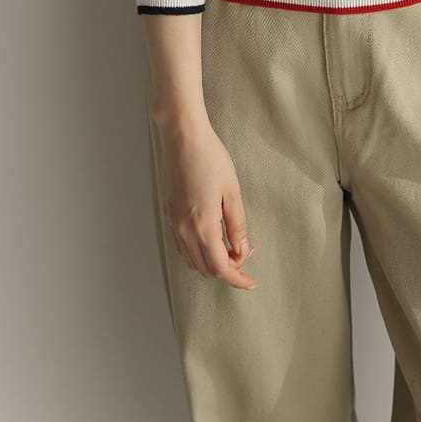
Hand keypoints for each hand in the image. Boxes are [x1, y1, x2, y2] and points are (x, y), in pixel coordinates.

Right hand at [158, 120, 256, 287]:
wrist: (183, 138)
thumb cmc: (210, 158)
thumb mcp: (232, 192)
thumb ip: (238, 225)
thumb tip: (242, 249)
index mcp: (203, 226)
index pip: (221, 268)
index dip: (237, 279)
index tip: (251, 282)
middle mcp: (184, 230)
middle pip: (206, 268)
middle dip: (227, 269)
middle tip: (245, 251)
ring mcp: (174, 224)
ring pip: (192, 260)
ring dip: (212, 261)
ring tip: (231, 244)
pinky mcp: (169, 215)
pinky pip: (183, 247)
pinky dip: (198, 252)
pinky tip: (212, 238)